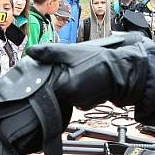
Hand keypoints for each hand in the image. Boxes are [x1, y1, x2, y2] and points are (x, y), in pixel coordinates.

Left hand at [24, 33, 153, 108]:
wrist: (123, 70)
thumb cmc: (100, 61)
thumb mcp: (72, 52)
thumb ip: (50, 52)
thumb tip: (31, 51)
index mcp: (65, 87)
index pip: (46, 86)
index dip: (48, 74)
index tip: (53, 67)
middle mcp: (72, 99)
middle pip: (57, 89)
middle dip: (61, 78)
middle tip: (71, 67)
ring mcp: (81, 103)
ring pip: (68, 93)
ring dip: (71, 83)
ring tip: (81, 71)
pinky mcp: (88, 104)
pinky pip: (78, 97)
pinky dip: (80, 89)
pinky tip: (87, 79)